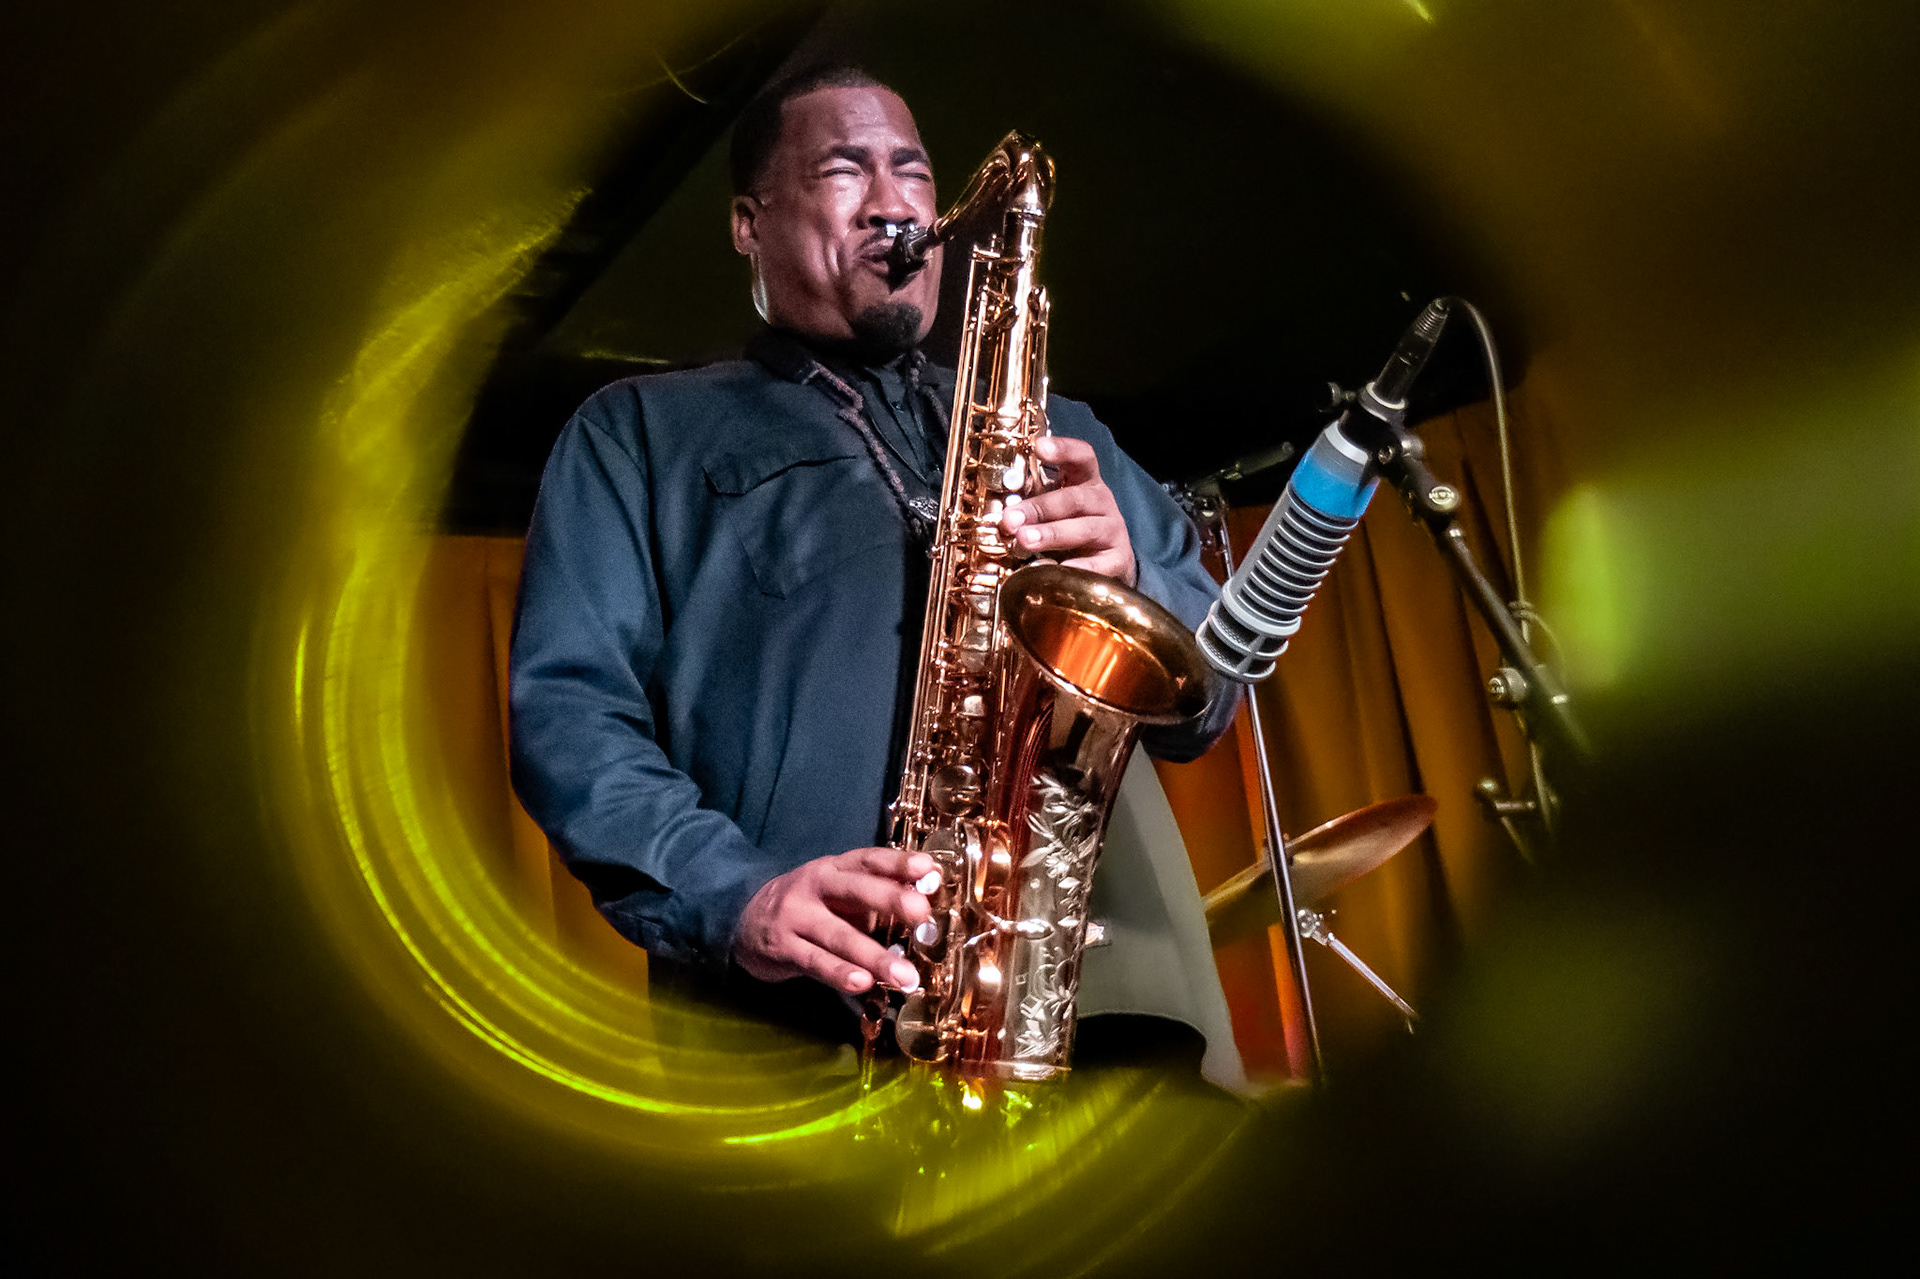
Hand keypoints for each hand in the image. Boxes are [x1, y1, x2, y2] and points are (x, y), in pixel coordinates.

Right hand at [733, 847, 935, 993]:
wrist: (743, 918)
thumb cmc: (809, 905)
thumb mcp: (838, 892)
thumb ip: (876, 895)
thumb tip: (925, 902)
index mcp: (836, 867)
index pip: (869, 859)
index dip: (898, 863)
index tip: (927, 869)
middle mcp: (816, 885)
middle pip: (856, 889)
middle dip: (891, 900)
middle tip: (922, 914)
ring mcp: (797, 916)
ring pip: (839, 935)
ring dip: (875, 957)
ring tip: (906, 976)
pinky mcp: (783, 947)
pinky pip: (815, 961)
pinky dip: (840, 972)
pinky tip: (862, 983)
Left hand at [999, 435, 1136, 584]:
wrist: (1108, 563)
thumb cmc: (1071, 527)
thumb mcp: (1054, 509)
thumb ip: (1031, 503)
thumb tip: (997, 510)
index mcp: (1085, 481)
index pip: (1082, 457)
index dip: (1063, 449)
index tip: (1038, 447)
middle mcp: (1101, 502)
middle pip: (1074, 499)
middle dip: (1039, 508)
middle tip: (1010, 518)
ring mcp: (1112, 530)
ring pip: (1085, 529)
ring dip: (1052, 534)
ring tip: (1024, 540)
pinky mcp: (1117, 560)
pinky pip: (1099, 564)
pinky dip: (1079, 567)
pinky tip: (1058, 569)